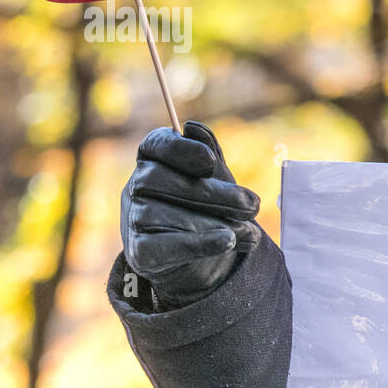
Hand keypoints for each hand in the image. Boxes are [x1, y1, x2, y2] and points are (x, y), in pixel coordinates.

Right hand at [120, 120, 262, 309]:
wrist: (203, 259)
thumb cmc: (209, 209)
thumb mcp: (216, 180)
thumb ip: (209, 154)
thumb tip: (192, 128)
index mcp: (154, 161)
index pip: (155, 144)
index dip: (181, 150)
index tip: (210, 162)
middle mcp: (137, 187)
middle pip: (160, 180)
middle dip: (213, 194)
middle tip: (252, 205)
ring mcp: (134, 220)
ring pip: (162, 214)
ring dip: (214, 223)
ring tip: (249, 232)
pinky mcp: (140, 253)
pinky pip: (163, 246)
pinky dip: (198, 244)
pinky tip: (226, 242)